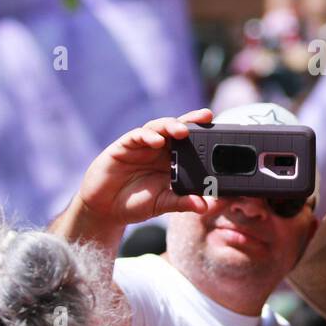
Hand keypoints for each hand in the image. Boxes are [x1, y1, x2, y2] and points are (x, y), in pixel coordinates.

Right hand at [77, 108, 220, 218]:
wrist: (105, 209)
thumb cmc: (136, 203)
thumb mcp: (162, 204)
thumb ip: (181, 202)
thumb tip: (204, 206)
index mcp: (173, 159)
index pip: (191, 141)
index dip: (204, 132)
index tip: (220, 128)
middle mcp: (159, 148)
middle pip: (177, 128)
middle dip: (192, 120)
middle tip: (206, 116)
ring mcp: (142, 145)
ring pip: (159, 127)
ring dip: (171, 125)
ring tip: (182, 131)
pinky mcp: (123, 146)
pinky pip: (136, 136)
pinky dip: (147, 136)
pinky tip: (156, 141)